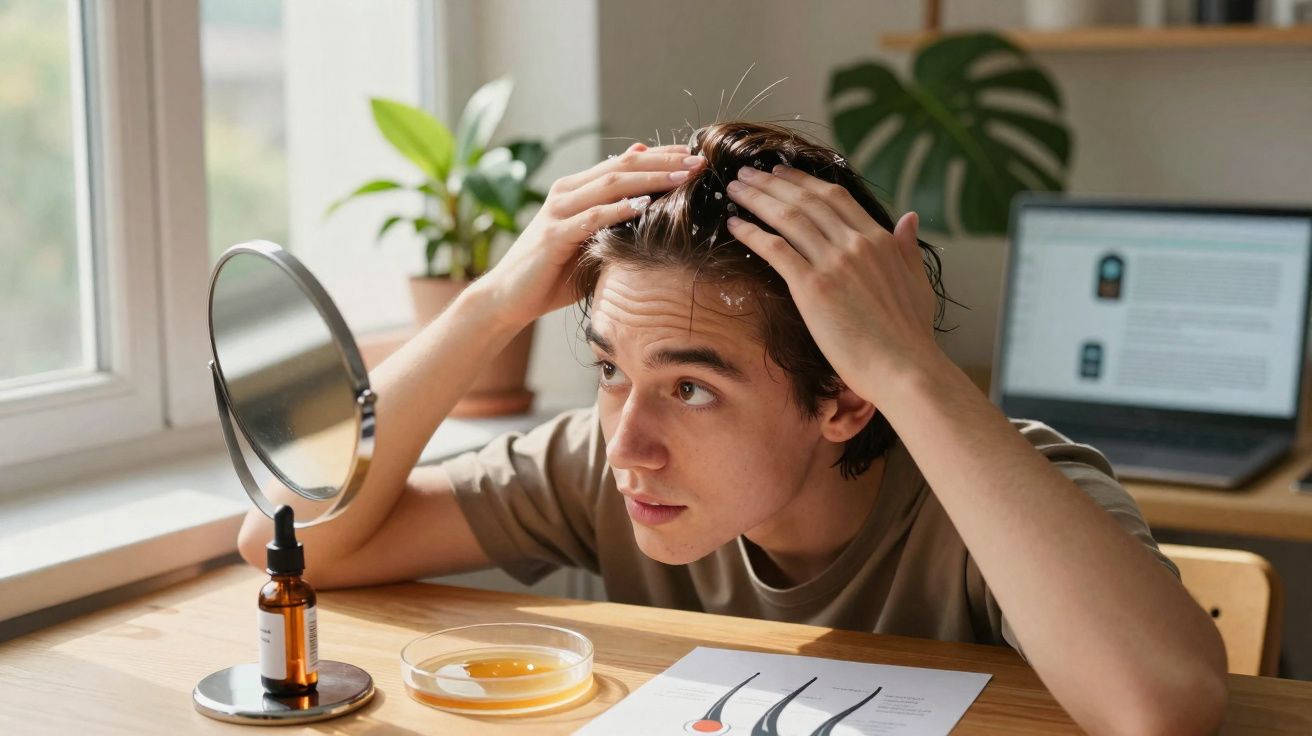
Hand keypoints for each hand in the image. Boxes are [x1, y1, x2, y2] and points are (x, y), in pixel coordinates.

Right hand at [478, 142, 704, 327]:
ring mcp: (559, 211)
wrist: (508, 298)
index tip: (695, 155)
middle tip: (699, 160)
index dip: (661, 156)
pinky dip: (620, 209)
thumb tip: (646, 196)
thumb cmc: (553, 274)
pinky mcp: (554, 235)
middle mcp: (567, 192)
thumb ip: (613, 218)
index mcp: (577, 189)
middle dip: (664, 162)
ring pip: (611, 184)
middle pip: (622, 166)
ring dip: (650, 179)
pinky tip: (645, 205)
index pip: (625, 162)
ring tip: (683, 177)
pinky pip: (593, 217)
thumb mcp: (590, 242)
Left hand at [724, 165, 940, 403]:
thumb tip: (909, 217)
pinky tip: (734, 225)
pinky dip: (751, 233)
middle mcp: (856, 243)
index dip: (804, 181)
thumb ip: (908, 247)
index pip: (835, 197)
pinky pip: (775, 250)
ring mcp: (834, 263)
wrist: (903, 367)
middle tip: (748, 171)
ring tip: (735, 188)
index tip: (782, 172)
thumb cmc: (910, 335)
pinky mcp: (813, 287)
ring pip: (788, 218)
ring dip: (757, 199)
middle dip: (773, 182)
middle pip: (807, 201)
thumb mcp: (917, 282)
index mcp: (880, 240)